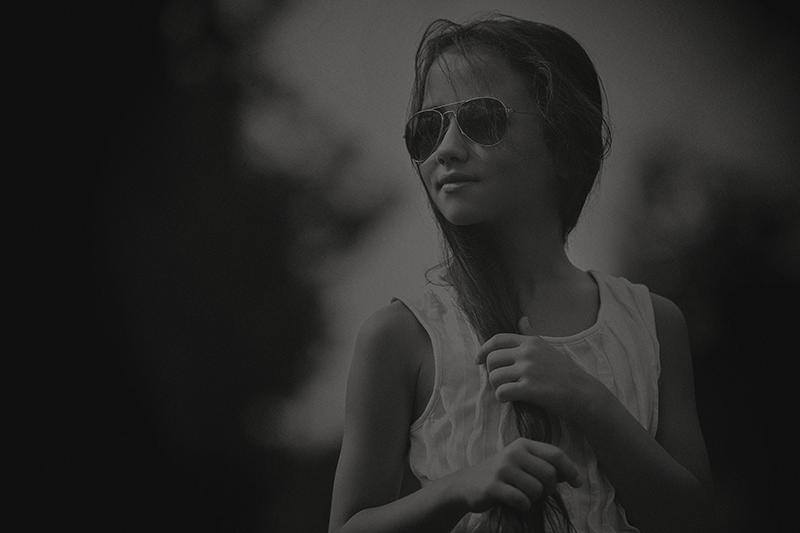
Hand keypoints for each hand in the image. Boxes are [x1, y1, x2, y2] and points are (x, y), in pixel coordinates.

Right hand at [450, 438, 581, 512]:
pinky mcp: (493, 486)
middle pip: (549, 474)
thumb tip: (574, 477)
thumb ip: (545, 465)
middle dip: (549, 489)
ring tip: (524, 496)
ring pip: (536, 489)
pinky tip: (516, 502)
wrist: (468, 484)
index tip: (577, 483)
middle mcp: (513, 453)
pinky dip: (524, 506)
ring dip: (534, 499)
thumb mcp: (522, 463)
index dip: (570, 469)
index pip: (555, 454)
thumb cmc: (503, 475)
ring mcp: (503, 469)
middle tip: (539, 493)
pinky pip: (522, 500)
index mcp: (523, 444)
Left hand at [475, 317, 594, 417]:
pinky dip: (502, 397)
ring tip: (508, 391)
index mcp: (530, 342)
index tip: (478, 360)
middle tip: (501, 381)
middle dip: (491, 372)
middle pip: (492, 359)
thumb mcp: (547, 347)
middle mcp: (527, 353)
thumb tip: (522, 318)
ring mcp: (528, 370)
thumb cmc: (564, 372)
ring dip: (497, 387)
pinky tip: (511, 399)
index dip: (483, 350)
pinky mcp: (529, 388)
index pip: (497, 340)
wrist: (583, 392)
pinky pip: (501, 392)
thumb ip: (531, 334)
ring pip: (494, 377)